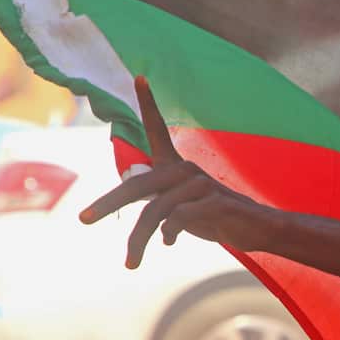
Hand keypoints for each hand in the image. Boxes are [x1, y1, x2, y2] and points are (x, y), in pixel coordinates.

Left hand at [79, 76, 266, 268]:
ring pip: (155, 211)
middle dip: (108, 203)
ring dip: (139, 239)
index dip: (149, 103)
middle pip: (138, 184)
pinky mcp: (214, 202)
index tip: (139, 77)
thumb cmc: (215, 217)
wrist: (256, 228)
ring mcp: (201, 185)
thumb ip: (158, 201)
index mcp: (177, 166)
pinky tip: (170, 243)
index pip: (159, 129)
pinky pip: (178, 218)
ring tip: (131, 262)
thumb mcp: (181, 207)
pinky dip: (169, 233)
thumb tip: (134, 206)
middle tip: (83, 219)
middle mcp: (187, 169)